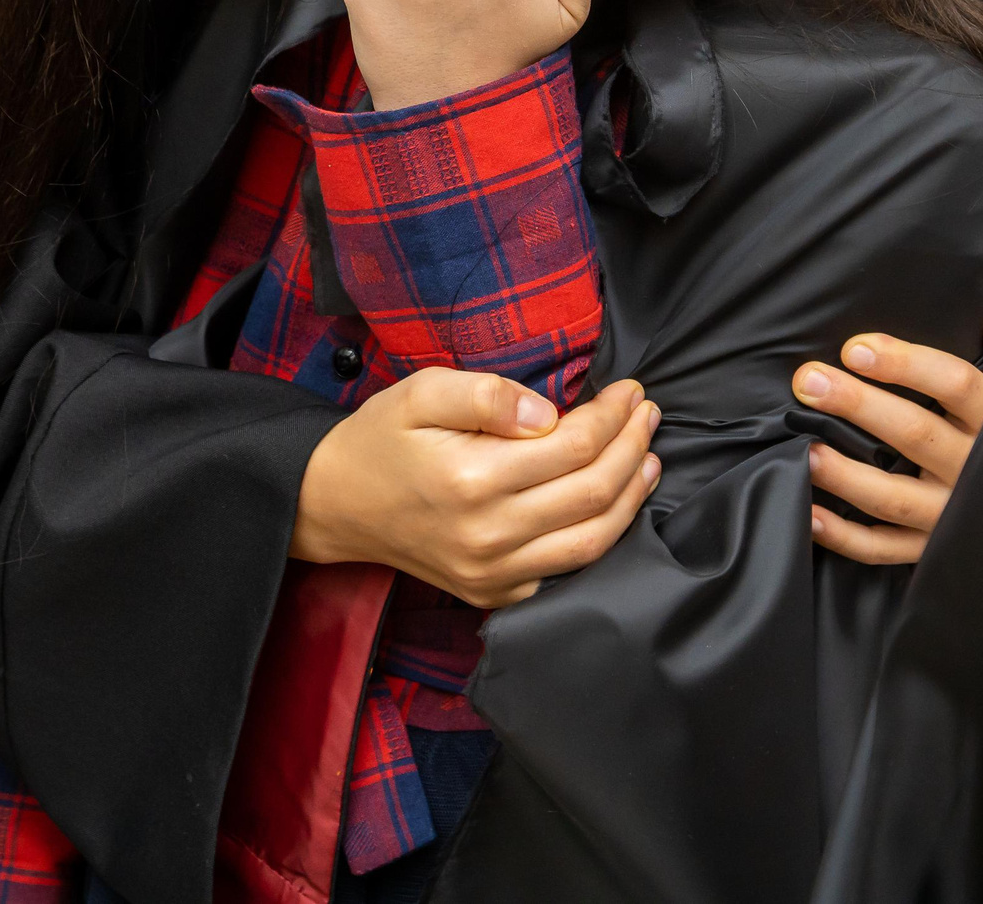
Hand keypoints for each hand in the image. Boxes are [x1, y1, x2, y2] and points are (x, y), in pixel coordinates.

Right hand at [293, 370, 661, 607]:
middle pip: (594, 493)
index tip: (629, 390)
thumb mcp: (419, 393)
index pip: (573, 446)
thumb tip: (547, 412)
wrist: (334, 505)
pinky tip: (615, 504)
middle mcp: (488, 535)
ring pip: (593, 542)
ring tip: (648, 456)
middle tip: (646, 413)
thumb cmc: (380, 440)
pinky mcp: (492, 593)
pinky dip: (602, 538)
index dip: (613, 416)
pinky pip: (566, 574)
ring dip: (631, 497)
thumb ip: (485, 393)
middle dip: (632, 448)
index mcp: (471, 479)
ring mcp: (492, 573)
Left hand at [793, 313, 982, 565]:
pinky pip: (884, 548)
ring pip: (895, 496)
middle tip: (809, 382)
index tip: (854, 348)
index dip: (905, 364)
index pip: (955, 385)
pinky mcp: (930, 548)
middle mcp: (975, 468)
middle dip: (859, 405)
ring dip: (847, 475)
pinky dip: (846, 537)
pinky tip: (812, 514)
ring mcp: (951, 512)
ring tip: (806, 449)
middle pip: (916, 434)